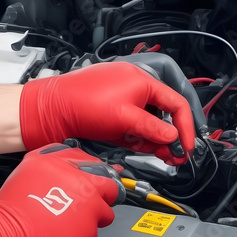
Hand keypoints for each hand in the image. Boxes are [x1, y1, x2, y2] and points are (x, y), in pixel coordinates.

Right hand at [0, 144, 120, 236]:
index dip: (101, 185)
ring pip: (96, 224)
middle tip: (82, 207)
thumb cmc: (16, 201)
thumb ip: (63, 156)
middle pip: (109, 202)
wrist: (3, 235)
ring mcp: (86, 225)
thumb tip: (80, 157)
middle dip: (99, 204)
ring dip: (85, 223)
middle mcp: (88, 200)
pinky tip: (56, 235)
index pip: (107, 179)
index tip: (98, 190)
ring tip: (62, 221)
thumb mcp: (35, 163)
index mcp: (82, 178)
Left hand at [20, 62, 195, 163]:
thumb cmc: (82, 103)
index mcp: (142, 81)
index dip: (185, 126)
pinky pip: (135, 124)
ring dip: (157, 139)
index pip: (175, 102)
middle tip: (175, 155)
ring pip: (149, 121)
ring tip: (162, 156)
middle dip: (171, 136)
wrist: (50, 110)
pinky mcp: (113, 112)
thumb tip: (172, 137)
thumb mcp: (124, 118)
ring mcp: (123, 100)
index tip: (186, 146)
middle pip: (163, 113)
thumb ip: (152, 129)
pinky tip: (146, 148)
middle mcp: (135, 87)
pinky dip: (142, 137)